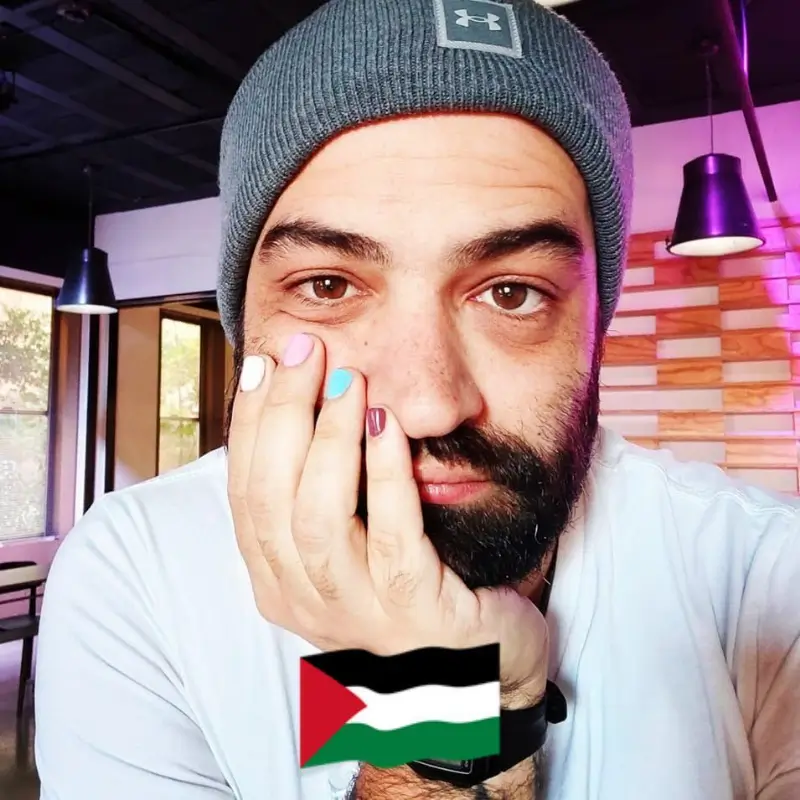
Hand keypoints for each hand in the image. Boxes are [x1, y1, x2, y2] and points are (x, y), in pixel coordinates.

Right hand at [227, 334, 548, 705]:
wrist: (475, 676)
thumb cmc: (410, 595)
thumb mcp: (350, 547)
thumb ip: (319, 493)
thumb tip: (299, 405)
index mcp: (279, 581)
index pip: (245, 493)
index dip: (249, 423)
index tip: (263, 364)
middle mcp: (305, 601)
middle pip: (271, 499)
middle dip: (281, 415)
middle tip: (305, 353)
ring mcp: (357, 613)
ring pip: (318, 519)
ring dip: (329, 439)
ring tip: (348, 381)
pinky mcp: (413, 614)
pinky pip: (392, 536)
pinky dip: (385, 475)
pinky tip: (387, 425)